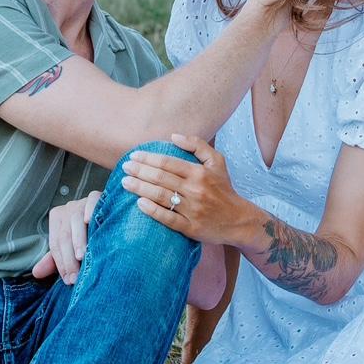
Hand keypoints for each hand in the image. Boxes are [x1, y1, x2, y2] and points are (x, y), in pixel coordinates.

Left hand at [32, 190, 100, 284]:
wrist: (109, 217)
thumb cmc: (87, 236)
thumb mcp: (69, 249)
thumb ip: (54, 261)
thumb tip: (36, 273)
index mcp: (57, 219)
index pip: (56, 244)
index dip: (61, 264)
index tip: (69, 280)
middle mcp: (68, 209)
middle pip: (64, 235)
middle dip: (69, 258)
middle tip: (76, 276)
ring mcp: (82, 202)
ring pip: (76, 221)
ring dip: (78, 240)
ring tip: (81, 256)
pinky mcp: (97, 196)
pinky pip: (92, 202)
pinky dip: (90, 210)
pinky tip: (90, 221)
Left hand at [121, 135, 256, 246]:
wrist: (239, 220)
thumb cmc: (224, 189)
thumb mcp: (217, 162)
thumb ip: (197, 145)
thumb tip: (173, 136)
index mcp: (200, 172)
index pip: (168, 162)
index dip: (148, 158)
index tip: (133, 155)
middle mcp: (195, 189)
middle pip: (161, 178)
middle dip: (139, 171)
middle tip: (124, 167)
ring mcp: (192, 210)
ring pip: (161, 196)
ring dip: (140, 188)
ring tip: (125, 182)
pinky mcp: (190, 227)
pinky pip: (168, 218)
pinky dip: (152, 211)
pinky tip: (139, 203)